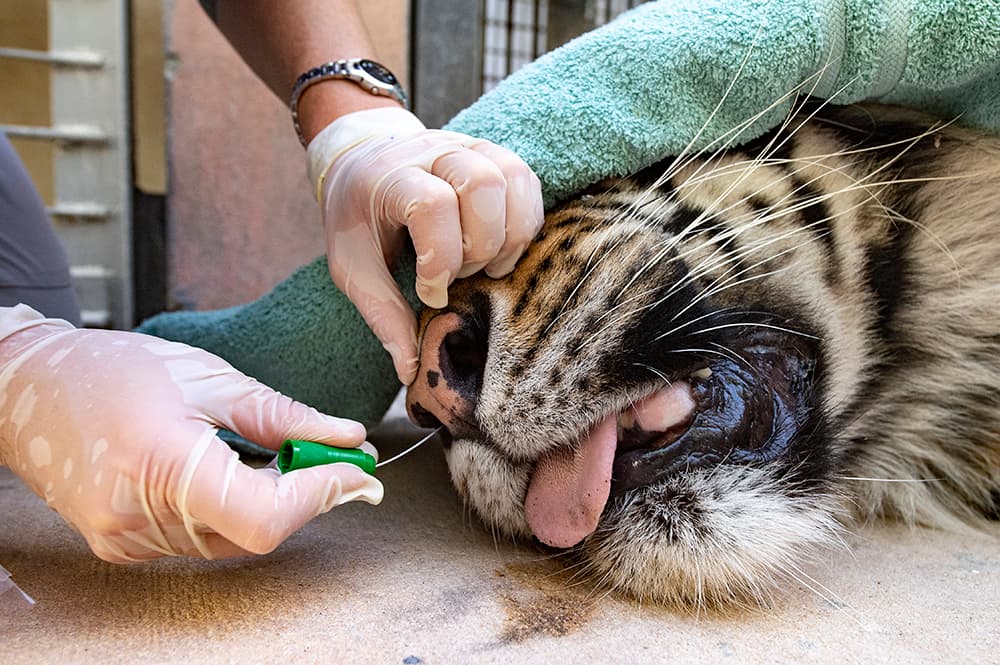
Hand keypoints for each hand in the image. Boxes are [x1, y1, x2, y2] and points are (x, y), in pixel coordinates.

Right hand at [0, 305, 381, 562]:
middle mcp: (139, 517)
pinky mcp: (120, 544)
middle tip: (331, 453)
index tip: (356, 470)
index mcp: (163, 465)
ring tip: (266, 453)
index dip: (321, 495)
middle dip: (305, 494)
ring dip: (268, 502)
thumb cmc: (112, 370)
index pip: (266, 517)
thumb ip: (282, 415)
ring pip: (233, 538)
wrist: (29, 388)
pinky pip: (199, 538)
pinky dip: (229, 509)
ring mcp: (126, 538)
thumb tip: (346, 438)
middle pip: (256, 531)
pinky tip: (223, 471)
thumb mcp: (208, 376)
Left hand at [307, 107, 543, 383]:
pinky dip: (524, 222)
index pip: (432, 204)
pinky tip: (501, 248)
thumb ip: (382, 315)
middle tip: (460, 274)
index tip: (430, 291)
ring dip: (507, 235)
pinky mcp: (493, 154)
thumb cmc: (357, 221)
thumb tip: (410, 370)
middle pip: (481, 184)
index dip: (440, 258)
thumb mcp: (352, 268)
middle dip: (478, 245)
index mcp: (389, 177)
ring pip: (513, 178)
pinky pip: (527, 182)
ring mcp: (468, 146)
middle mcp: (432, 151)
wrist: (361, 161)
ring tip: (484, 265)